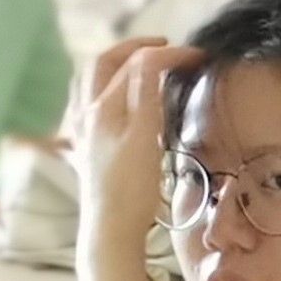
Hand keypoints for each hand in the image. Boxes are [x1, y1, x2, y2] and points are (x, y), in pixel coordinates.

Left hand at [73, 36, 194, 252]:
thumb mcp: (145, 136)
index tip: (197, 56)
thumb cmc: (131, 189)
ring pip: (89, 83)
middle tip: (165, 49)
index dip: (168, 54)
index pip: (136, 63)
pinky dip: (101, 91)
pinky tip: (110, 101)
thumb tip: (153, 56)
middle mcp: (86, 113)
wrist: (109, 232)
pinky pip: (85, 106)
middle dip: (133, 49)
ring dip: (112, 66)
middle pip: (103, 64)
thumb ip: (146, 92)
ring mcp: (82, 132)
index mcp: (103, 106)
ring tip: (136, 65)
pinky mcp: (85, 150)